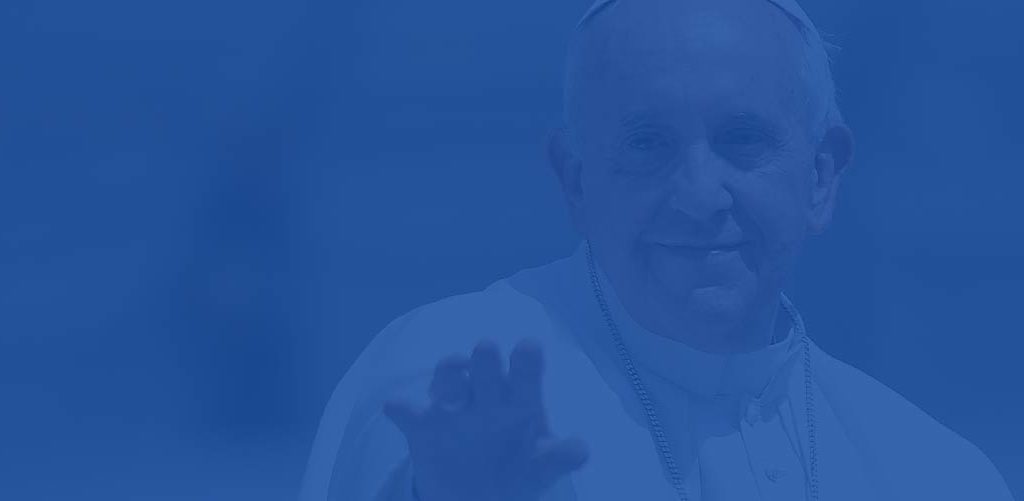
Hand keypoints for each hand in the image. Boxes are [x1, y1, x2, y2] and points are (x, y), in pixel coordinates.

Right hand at [383, 339, 588, 500]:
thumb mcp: (541, 465)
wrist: (474, 494)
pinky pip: (409, 412)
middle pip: (486, 365)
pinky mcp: (424, 426)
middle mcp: (487, 393)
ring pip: (449, 378)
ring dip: (449, 374)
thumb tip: (581, 449)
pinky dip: (402, 408)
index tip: (529, 347)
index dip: (526, 359)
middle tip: (487, 349)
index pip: (525, 369)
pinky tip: (396, 407)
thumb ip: (559, 456)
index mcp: (520, 397)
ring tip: (452, 382)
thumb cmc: (517, 467)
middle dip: (485, 359)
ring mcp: (454, 406)